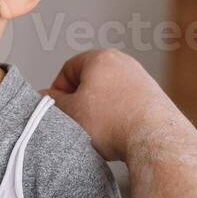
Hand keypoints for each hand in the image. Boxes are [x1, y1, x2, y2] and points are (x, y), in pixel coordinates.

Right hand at [40, 50, 182, 161]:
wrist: (154, 139)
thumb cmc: (111, 122)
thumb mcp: (69, 113)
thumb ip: (50, 102)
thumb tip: (42, 98)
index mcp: (101, 58)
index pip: (68, 68)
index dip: (58, 91)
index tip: (58, 110)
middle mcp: (124, 62)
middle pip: (89, 80)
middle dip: (79, 101)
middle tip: (75, 122)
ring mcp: (142, 79)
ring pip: (107, 93)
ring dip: (98, 110)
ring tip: (97, 132)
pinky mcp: (154, 97)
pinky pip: (125, 103)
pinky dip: (116, 116)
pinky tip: (116, 134)